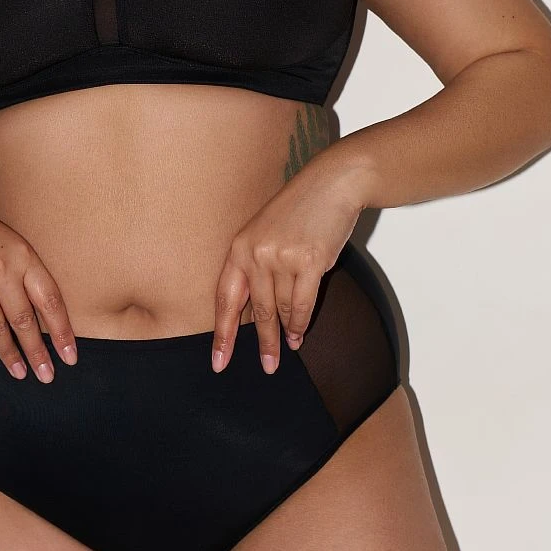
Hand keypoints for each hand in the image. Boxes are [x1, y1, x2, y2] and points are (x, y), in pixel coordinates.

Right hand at [0, 188, 76, 382]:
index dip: (62, 331)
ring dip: (10, 354)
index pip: (50, 299)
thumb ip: (22, 274)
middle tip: (48, 376)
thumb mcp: (6, 242)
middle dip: (38, 352)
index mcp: (22, 254)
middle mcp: (1, 269)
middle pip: (25, 320)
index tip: (69, 356)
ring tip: (21, 373)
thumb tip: (37, 319)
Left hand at [211, 162, 364, 374]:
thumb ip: (256, 266)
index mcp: (239, 247)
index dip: (222, 334)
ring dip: (287, 331)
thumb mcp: (264, 233)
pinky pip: (303, 304)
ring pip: (283, 309)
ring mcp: (282, 258)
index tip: (220, 361)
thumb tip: (258, 311)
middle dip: (262, 343)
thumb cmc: (299, 210)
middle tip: (267, 367)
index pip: (225, 299)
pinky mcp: (309, 262)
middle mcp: (256, 254)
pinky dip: (302, 323)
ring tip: (290, 346)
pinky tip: (300, 334)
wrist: (331, 184)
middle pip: (258, 311)